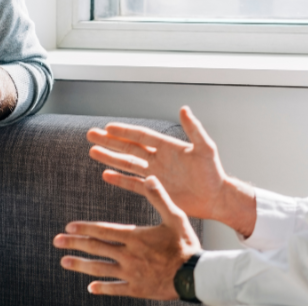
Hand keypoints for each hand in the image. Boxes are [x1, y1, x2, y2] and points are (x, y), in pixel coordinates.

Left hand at [53, 176, 201, 298]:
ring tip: (64, 261)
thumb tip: (149, 177)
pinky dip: (102, 288)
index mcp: (134, 236)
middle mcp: (128, 255)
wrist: (195, 275)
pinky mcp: (137, 288)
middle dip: (74, 243)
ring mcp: (131, 273)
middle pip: (96, 248)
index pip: (103, 231)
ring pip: (100, 268)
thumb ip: (159, 196)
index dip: (85, 228)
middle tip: (56, 241)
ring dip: (80, 265)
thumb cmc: (186, 243)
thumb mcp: (175, 216)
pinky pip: (115, 289)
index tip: (69, 226)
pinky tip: (90, 288)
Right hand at [88, 106, 256, 235]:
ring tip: (92, 152)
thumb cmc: (213, 173)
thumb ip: (194, 129)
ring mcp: (155, 175)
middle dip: (110, 141)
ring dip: (110, 158)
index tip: (108, 126)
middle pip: (128, 147)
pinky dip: (120, 179)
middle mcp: (158, 159)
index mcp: (167, 147)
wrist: (216, 198)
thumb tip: (184, 108)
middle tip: (91, 134)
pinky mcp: (155, 190)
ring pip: (127, 164)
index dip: (125, 131)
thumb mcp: (205, 148)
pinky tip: (106, 174)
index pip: (141, 136)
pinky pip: (133, 184)